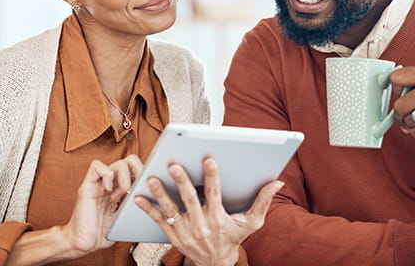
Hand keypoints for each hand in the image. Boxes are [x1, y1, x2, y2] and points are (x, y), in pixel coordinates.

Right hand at [61, 155, 142, 254]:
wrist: (84, 244)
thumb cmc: (104, 232)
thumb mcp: (127, 216)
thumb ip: (137, 203)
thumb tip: (157, 196)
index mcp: (123, 188)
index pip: (138, 168)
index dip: (147, 173)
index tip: (149, 187)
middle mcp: (112, 182)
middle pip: (130, 160)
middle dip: (139, 172)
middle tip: (137, 188)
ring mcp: (99, 183)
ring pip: (119, 163)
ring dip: (124, 180)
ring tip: (119, 197)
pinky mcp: (87, 186)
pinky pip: (97, 167)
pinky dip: (106, 176)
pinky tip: (108, 193)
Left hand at [135, 157, 283, 265]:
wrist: (216, 264)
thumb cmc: (234, 239)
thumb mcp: (251, 223)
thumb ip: (263, 201)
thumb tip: (277, 183)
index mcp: (218, 219)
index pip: (214, 194)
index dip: (212, 176)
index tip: (208, 159)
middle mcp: (201, 225)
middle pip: (190, 200)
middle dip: (182, 182)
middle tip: (174, 165)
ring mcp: (185, 231)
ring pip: (171, 209)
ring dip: (161, 194)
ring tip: (152, 178)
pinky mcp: (173, 236)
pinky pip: (158, 221)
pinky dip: (147, 209)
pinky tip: (137, 197)